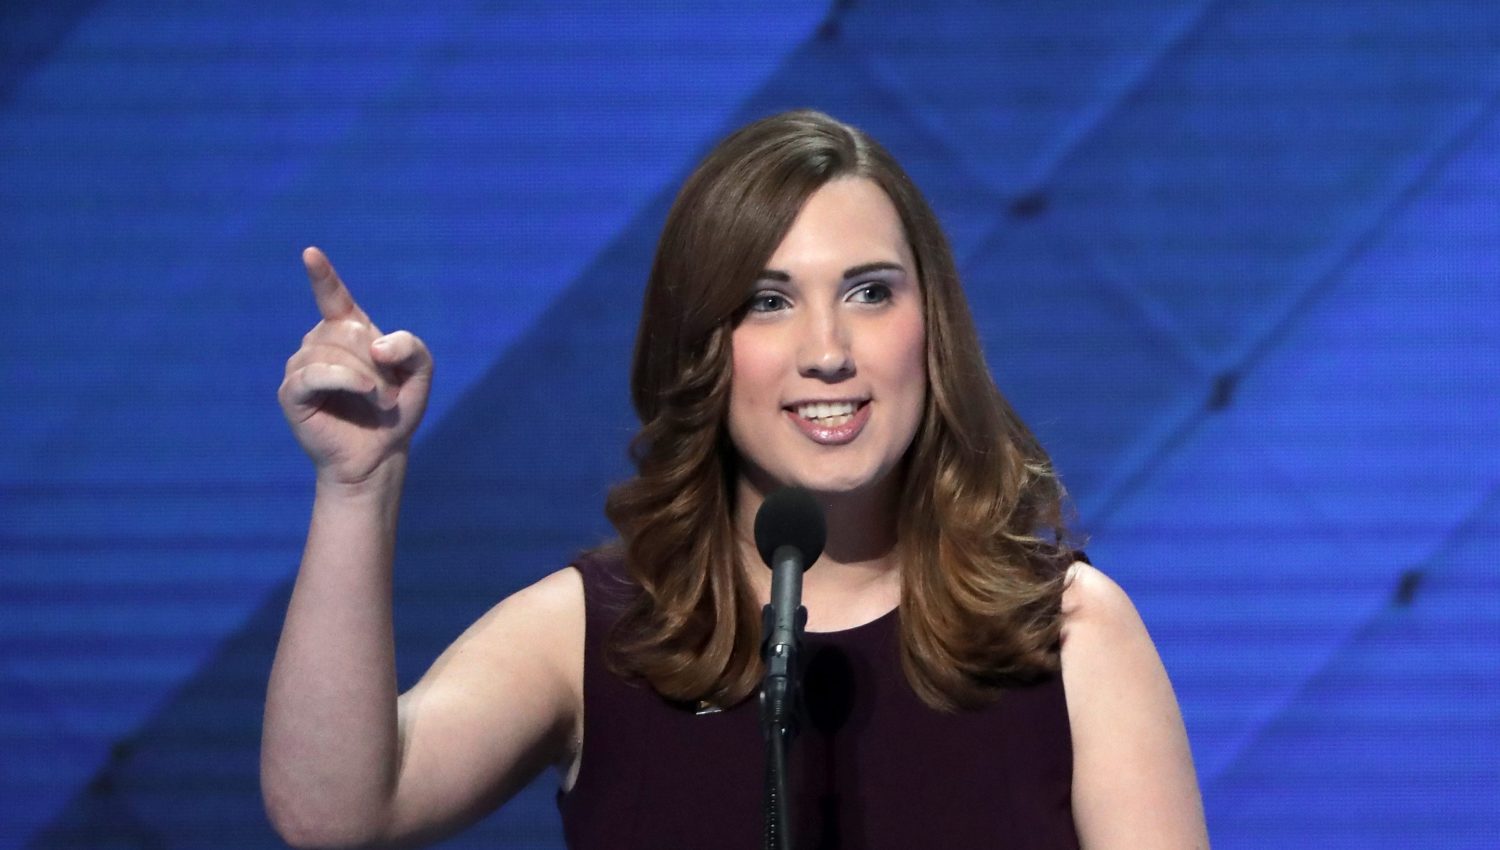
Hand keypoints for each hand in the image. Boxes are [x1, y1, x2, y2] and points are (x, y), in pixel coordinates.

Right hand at [278, 247, 432, 486]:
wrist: (380, 454)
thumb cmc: (396, 411)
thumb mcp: (420, 373)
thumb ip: (412, 346)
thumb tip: (375, 344)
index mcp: (347, 331)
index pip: (333, 298)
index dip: (322, 276)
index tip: (310, 254)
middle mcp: (319, 343)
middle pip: (347, 331)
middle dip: (378, 362)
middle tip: (388, 392)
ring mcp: (302, 366)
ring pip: (333, 352)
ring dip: (367, 378)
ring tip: (377, 400)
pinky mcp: (292, 392)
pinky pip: (315, 373)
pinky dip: (345, 380)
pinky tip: (363, 392)